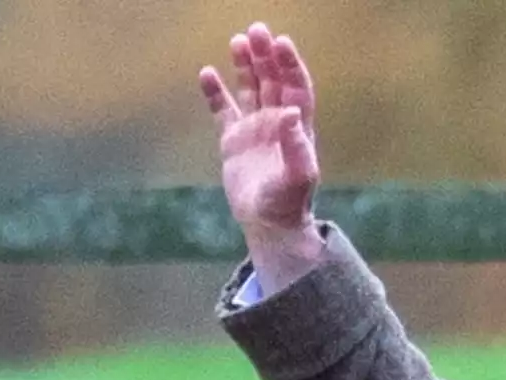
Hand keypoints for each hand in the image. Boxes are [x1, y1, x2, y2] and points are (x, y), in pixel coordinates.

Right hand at [199, 21, 324, 290]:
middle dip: (266, 56)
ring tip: (237, 41)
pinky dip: (216, 92)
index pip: (296, 88)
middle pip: (272, 81)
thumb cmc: (288, 203)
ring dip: (245, 65)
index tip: (281, 43)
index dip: (290, 65)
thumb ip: (297, 148)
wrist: (268, 224)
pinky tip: (208, 73)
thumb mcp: (297, 178)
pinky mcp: (233, 140)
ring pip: (250, 88)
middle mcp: (277, 123)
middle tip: (256, 30)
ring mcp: (255, 129)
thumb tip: (291, 115)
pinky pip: (223, 109)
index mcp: (297, 128)